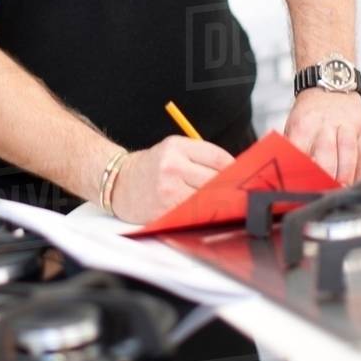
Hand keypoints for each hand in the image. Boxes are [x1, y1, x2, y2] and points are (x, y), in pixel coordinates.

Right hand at [109, 136, 233, 223]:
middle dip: (228, 187)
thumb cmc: (150, 167)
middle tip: (238, 193)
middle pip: (216, 179)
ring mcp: (168, 191)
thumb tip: (234, 171)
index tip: (242, 176)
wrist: (118, 182)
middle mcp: (172, 167)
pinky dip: (202, 214)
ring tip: (222, 204)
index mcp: (176, 147)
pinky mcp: (165, 211)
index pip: (218, 157)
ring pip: (208, 199)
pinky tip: (204, 213)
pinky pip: (194, 214)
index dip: (234, 168)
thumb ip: (200, 157)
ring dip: (218, 203)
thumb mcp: (172, 150)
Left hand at [284, 89, 360, 185]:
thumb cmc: (311, 111)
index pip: (301, 153)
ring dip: (346, 177)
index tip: (303, 189)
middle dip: (326, 178)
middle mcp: (326, 123)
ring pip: (349, 155)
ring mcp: (348, 125)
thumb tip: (286, 175)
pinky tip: (357, 184)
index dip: (303, 173)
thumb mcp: (294, 125)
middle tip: (324, 195)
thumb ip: (292, 149)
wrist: (331, 84)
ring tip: (342, 191)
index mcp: (304, 124)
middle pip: (327, 155)